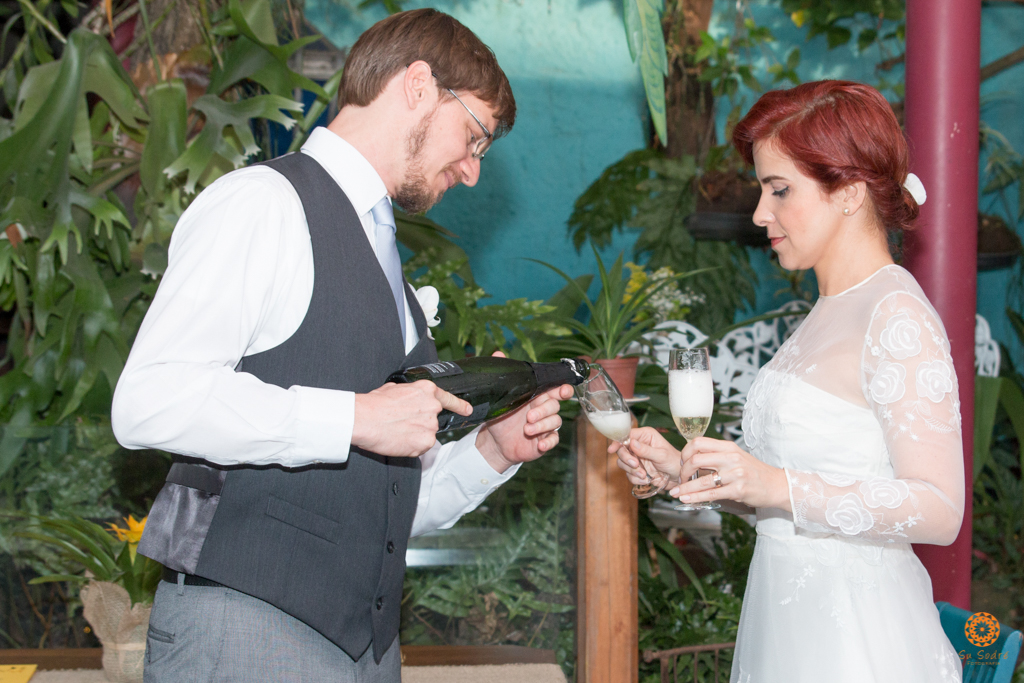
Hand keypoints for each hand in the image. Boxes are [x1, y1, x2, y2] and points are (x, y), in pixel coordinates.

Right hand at [352, 381, 471, 457]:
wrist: (364, 419)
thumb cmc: (374, 404)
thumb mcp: (393, 388)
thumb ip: (410, 394)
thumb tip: (408, 399)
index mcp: (427, 390)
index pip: (449, 399)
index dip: (459, 405)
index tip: (467, 410)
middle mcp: (433, 407)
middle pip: (433, 419)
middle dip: (420, 423)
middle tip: (402, 423)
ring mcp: (431, 426)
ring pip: (426, 434)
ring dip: (415, 435)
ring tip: (396, 431)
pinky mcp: (425, 443)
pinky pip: (421, 447)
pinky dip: (411, 446)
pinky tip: (398, 440)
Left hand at [476, 352, 572, 472]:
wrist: (495, 441)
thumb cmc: (501, 416)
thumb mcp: (499, 396)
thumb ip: (503, 375)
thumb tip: (498, 353)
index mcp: (536, 396)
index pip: (555, 390)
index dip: (562, 389)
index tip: (563, 390)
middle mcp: (543, 410)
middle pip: (554, 405)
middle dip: (543, 410)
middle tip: (529, 417)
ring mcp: (545, 426)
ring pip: (555, 422)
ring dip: (542, 426)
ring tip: (527, 430)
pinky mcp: (544, 441)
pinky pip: (554, 440)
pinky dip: (549, 442)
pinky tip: (540, 444)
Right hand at [610, 427, 681, 484]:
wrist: (679, 478)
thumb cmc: (674, 462)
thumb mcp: (662, 455)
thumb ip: (646, 450)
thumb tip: (632, 443)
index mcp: (645, 436)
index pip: (626, 435)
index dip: (618, 441)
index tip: (612, 449)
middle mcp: (638, 445)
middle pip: (621, 449)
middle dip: (627, 459)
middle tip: (636, 465)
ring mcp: (636, 457)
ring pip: (622, 463)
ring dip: (632, 471)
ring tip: (644, 475)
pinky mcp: (636, 469)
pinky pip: (628, 474)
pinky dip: (635, 478)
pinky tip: (646, 479)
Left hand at [670, 437, 789, 510]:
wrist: (777, 485)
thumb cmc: (753, 472)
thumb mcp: (736, 457)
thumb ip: (716, 457)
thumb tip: (691, 462)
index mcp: (728, 447)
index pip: (698, 442)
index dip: (685, 452)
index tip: (682, 462)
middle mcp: (731, 457)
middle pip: (695, 459)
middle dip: (683, 471)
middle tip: (680, 480)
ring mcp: (735, 474)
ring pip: (702, 480)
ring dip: (685, 488)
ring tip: (676, 494)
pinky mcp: (738, 490)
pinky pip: (711, 494)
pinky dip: (695, 497)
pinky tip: (687, 499)